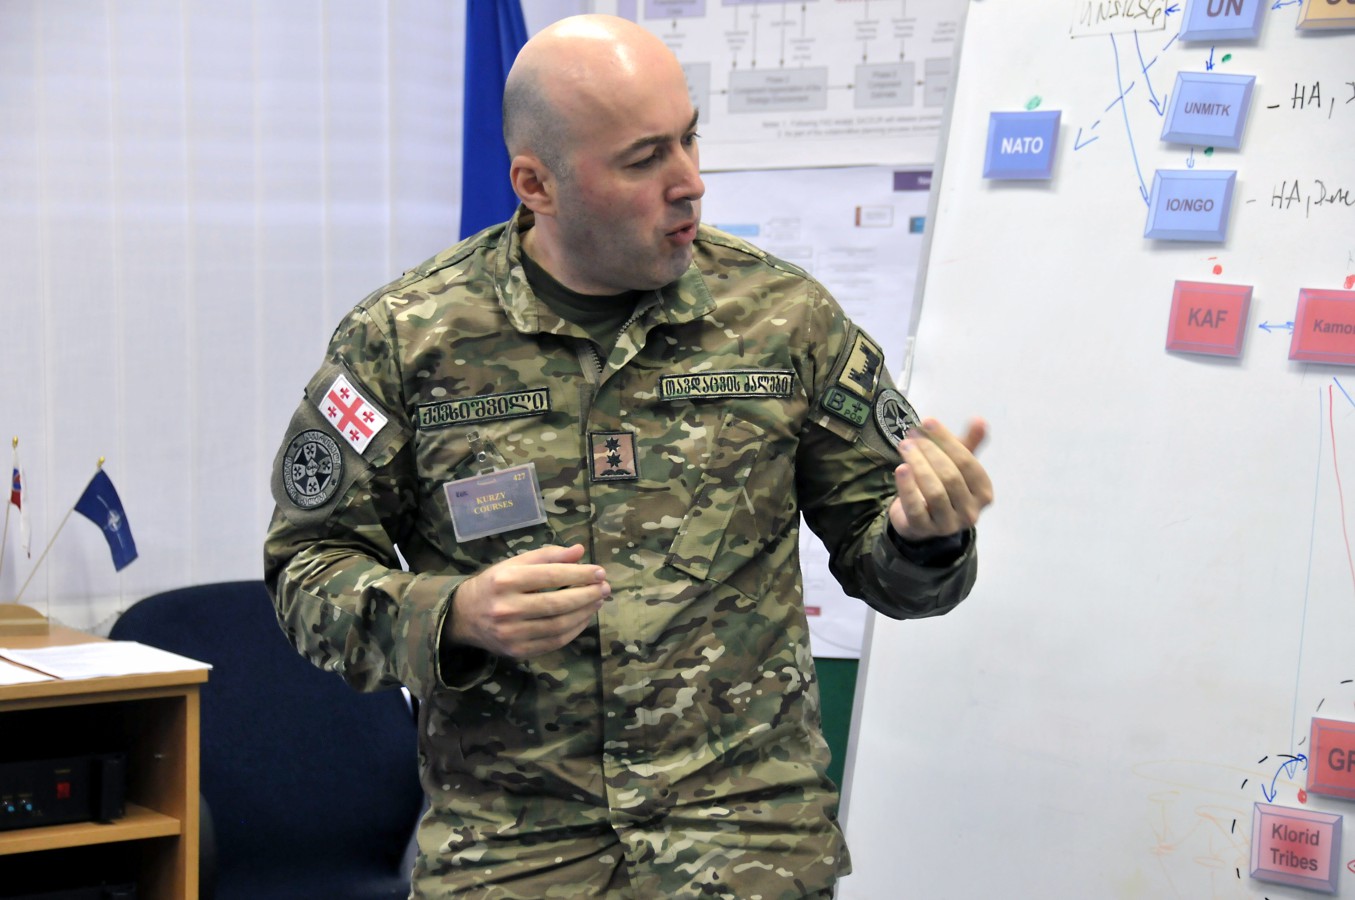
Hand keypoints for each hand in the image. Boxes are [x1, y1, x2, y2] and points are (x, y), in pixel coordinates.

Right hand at [446, 543, 609, 658]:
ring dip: (584, 613)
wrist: (464, 616)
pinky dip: (574, 630)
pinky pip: (554, 642)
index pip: (551, 576)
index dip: (579, 574)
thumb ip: (547, 556)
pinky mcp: (517, 651)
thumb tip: (580, 550)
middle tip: (605, 588)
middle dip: (587, 595)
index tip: (599, 572)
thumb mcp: (514, 564)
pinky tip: (583, 618)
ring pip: (558, 625)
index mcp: (505, 580)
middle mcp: (506, 608)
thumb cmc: (494, 584)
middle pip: (557, 603)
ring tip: (597, 601)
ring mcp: (511, 633)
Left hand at [888, 418, 992, 541]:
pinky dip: (907, 487)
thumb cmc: (943, 487)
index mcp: (983, 493)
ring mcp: (948, 524)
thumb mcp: (956, 466)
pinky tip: (900, 468)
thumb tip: (980, 420)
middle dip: (930, 451)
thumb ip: (967, 445)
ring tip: (904, 446)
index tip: (928, 421)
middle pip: (951, 476)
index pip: (967, 463)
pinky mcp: (923, 530)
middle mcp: (971, 512)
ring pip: (935, 491)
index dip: (947, 441)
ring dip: (918, 465)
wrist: (920, 521)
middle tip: (912, 434)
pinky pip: (916, 507)